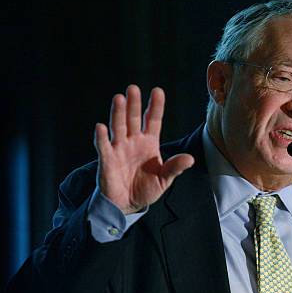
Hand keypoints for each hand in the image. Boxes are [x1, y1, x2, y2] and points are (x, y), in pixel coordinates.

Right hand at [94, 85, 194, 213]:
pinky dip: (101, 137)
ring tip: (119, 98)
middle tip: (133, 88)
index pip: (152, 120)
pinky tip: (101, 127)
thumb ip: (175, 167)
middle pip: (133, 119)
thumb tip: (190, 159)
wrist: (128, 204)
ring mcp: (119, 149)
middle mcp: (133, 141)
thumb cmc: (146, 189)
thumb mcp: (165, 179)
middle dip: (133, 104)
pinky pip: (104, 146)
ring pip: (118, 127)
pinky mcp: (107, 160)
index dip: (155, 106)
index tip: (157, 91)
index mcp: (149, 142)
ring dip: (118, 113)